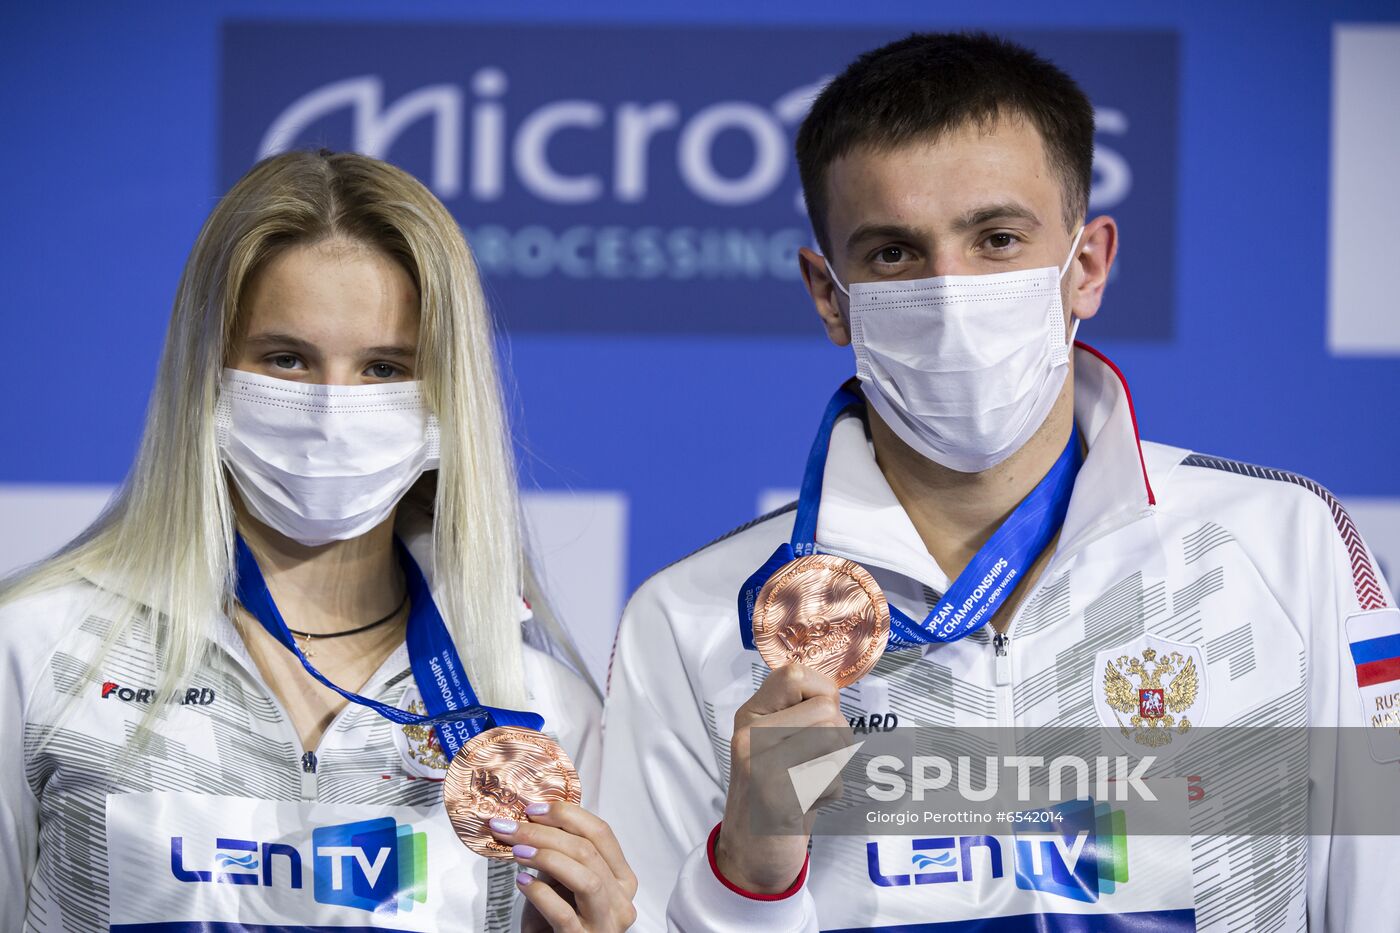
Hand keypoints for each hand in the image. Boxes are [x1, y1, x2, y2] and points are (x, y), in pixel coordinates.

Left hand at [489, 801, 637, 931]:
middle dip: (546, 833)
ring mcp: (605, 924)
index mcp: (622, 879)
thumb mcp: (561, 881)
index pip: (602, 833)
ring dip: (547, 858)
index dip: (567, 815)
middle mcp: (621, 901)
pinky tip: (522, 883)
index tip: (533, 809)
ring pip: (585, 878)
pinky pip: (564, 913)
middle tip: (512, 827)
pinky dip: (540, 893)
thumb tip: (533, 816)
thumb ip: (559, 852)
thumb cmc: (554, 922)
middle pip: (589, 851)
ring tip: (517, 851)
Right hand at [716, 664, 849, 893]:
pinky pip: (831, 778)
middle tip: (814, 763)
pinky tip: (804, 804)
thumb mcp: (776, 743)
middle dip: (836, 738)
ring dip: (834, 766)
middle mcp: (748, 734)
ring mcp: (758, 763)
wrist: (753, 852)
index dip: (822, 693)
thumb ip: (799, 713)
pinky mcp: (775, 795)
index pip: (795, 674)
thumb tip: (834, 692)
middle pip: (827, 711)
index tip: (816, 720)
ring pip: (834, 740)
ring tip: (808, 782)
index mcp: (749, 715)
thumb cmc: (777, 792)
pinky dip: (829, 794)